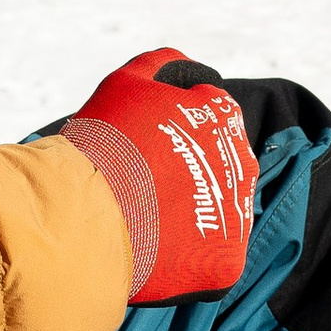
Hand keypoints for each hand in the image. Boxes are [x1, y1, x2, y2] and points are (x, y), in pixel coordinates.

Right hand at [59, 48, 257, 305]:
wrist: (86, 214)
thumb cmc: (105, 144)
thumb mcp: (126, 83)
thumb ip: (159, 65)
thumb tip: (182, 66)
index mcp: (225, 119)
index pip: (211, 118)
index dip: (175, 129)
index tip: (146, 144)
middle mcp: (243, 166)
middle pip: (217, 166)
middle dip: (186, 171)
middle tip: (143, 183)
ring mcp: (238, 218)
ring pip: (216, 213)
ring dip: (188, 213)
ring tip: (145, 218)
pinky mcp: (226, 264)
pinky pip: (209, 259)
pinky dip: (185, 256)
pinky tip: (154, 249)